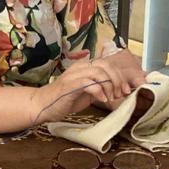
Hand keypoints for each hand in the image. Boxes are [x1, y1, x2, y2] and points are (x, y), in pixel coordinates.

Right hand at [28, 53, 146, 123]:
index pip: (108, 64)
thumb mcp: (87, 92)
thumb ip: (101, 87)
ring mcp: (74, 75)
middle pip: (106, 66)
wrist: (43, 104)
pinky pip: (89, 83)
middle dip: (118, 80)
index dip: (120, 76)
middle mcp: (80, 67)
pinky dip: (99, 91)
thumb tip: (121, 89)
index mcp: (84, 67)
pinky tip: (102, 100)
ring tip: (111, 98)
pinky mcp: (70, 85)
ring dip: (109, 86)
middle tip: (121, 94)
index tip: (126, 90)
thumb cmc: (65, 99)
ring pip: (99, 72)